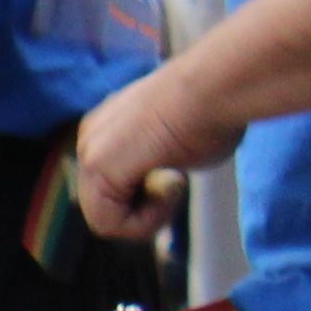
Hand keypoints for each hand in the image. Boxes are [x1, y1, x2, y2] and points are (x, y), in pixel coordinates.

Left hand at [70, 67, 213, 243]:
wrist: (220, 86)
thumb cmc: (215, 111)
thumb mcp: (179, 144)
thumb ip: (159, 164)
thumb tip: (165, 180)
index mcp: (107, 132)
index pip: (113, 192)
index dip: (151, 202)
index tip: (178, 177)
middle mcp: (91, 139)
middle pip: (107, 207)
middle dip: (146, 209)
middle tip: (177, 182)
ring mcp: (90, 151)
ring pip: (106, 220)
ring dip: (149, 215)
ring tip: (175, 182)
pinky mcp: (98, 164)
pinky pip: (109, 223)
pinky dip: (146, 220)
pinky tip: (170, 187)